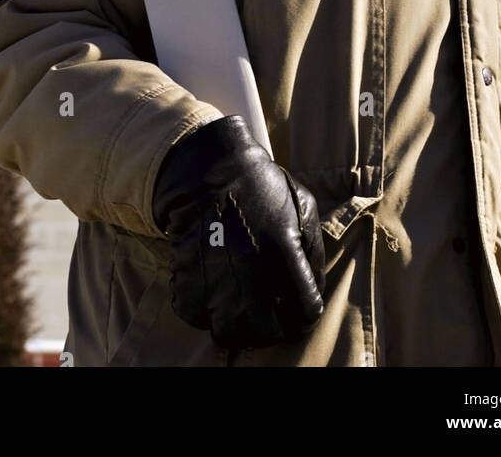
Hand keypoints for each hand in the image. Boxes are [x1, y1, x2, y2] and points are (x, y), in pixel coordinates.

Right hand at [152, 115, 325, 349]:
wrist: (212, 167)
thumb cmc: (264, 187)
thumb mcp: (304, 208)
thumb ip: (314, 254)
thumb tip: (314, 291)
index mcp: (282, 251)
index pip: (305, 310)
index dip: (306, 313)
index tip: (300, 308)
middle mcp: (248, 269)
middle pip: (267, 332)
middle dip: (275, 328)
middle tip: (273, 316)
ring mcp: (214, 274)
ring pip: (229, 332)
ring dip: (239, 326)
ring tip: (242, 308)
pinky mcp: (186, 274)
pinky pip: (196, 316)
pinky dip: (206, 313)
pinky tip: (216, 295)